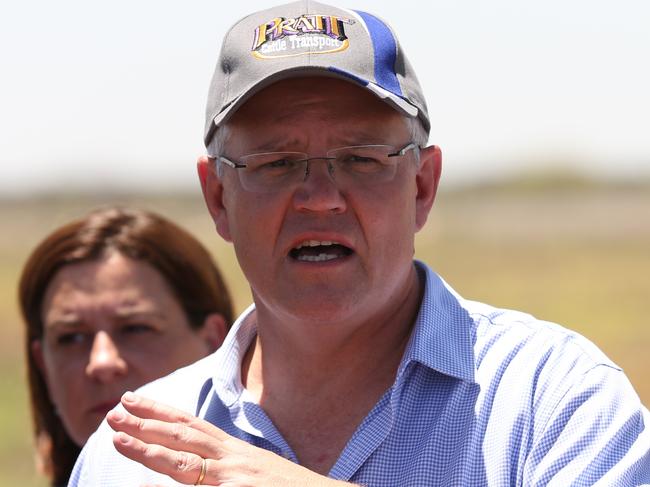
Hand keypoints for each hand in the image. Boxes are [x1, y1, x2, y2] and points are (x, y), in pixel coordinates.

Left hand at [107, 392, 352, 486]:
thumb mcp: (258, 469)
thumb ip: (229, 463)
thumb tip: (202, 464)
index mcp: (236, 451)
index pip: (191, 425)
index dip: (161, 411)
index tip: (134, 400)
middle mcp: (234, 460)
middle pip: (184, 438)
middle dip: (147, 423)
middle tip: (113, 413)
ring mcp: (236, 481)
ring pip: (186, 464)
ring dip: (150, 450)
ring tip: (119, 439)